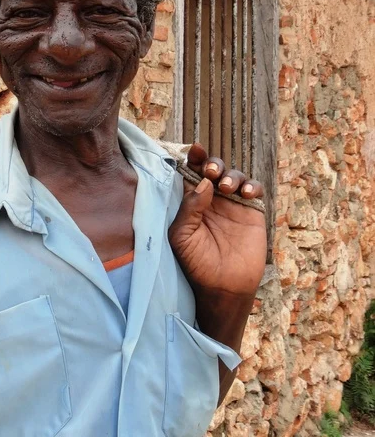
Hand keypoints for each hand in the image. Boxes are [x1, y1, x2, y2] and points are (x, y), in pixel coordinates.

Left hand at [168, 143, 266, 300]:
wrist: (223, 287)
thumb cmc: (196, 264)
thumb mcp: (182, 236)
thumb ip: (189, 208)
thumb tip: (203, 182)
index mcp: (192, 202)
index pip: (192, 174)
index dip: (194, 159)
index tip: (195, 150)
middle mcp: (212, 200)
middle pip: (214, 170)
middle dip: (213, 164)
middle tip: (211, 172)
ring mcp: (233, 205)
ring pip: (234, 176)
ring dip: (231, 175)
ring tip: (226, 188)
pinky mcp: (252, 212)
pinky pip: (255, 190)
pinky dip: (252, 185)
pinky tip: (246, 193)